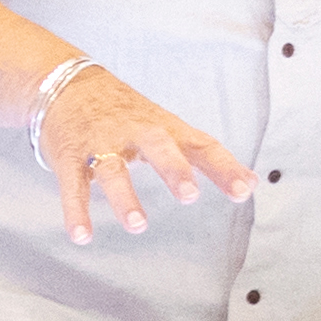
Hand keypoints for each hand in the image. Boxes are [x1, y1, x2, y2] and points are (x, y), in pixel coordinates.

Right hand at [33, 56, 253, 243]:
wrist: (66, 84)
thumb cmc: (127, 113)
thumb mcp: (167, 126)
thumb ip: (204, 155)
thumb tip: (254, 182)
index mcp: (163, 127)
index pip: (199, 144)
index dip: (223, 167)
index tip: (245, 189)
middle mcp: (135, 132)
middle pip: (157, 145)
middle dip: (173, 170)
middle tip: (189, 196)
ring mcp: (100, 143)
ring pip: (112, 169)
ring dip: (124, 197)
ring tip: (138, 225)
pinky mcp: (70, 155)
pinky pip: (73, 183)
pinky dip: (76, 210)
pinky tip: (82, 236)